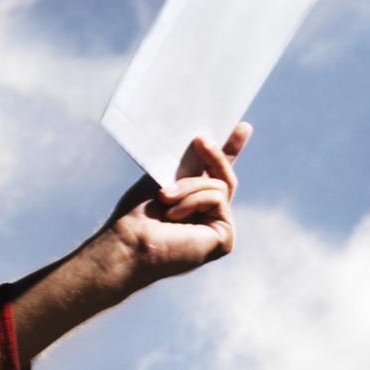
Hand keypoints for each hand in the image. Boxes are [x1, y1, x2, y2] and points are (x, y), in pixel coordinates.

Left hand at [0, 123, 245, 369]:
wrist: (127, 241)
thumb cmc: (136, 215)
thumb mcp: (165, 178)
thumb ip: (189, 163)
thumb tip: (204, 136)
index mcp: (193, 202)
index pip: (216, 174)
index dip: (229, 152)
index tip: (242, 128)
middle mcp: (208, 216)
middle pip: (224, 176)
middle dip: (214, 155)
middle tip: (199, 139)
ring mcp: (218, 228)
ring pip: (221, 186)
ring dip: (189, 187)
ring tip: (164, 198)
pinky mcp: (225, 238)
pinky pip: (218, 200)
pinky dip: (194, 201)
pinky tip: (174, 215)